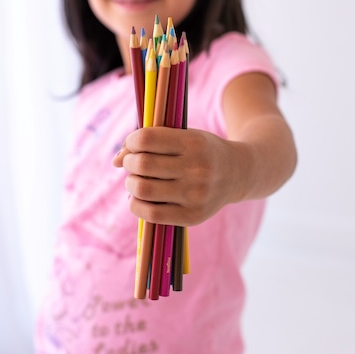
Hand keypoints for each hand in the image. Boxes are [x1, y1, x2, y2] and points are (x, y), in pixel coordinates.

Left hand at [112, 126, 249, 225]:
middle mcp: (197, 169)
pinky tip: (140, 197)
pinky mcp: (193, 217)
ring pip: (142, 190)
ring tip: (137, 180)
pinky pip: (151, 214)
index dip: (131, 141)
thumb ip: (150, 142)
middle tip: (133, 163)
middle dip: (129, 163)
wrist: (239, 173)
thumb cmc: (202, 151)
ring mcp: (195, 196)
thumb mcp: (184, 136)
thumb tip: (115, 160)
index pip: (146, 140)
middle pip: (142, 165)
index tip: (133, 144)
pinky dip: (136, 204)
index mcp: (194, 143)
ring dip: (131, 183)